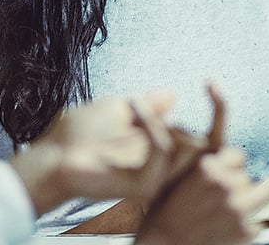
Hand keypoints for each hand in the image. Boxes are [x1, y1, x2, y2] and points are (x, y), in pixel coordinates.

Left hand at [64, 82, 234, 233]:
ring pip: (191, 150)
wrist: (51, 157)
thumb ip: (149, 104)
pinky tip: (134, 108)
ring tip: (139, 102)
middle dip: (217, 115)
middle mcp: (162, 164)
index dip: (217, 109)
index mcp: (159, 147)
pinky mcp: (143, 184)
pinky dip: (152, 124)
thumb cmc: (78, 135)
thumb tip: (173, 93)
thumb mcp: (119, 109)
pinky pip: (162, 151)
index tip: (212, 83)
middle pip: (207, 146)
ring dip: (169, 118)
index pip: (201, 134)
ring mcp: (155, 176)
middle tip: (214, 91)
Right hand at [134, 147, 268, 244]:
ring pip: (267, 192)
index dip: (232, 166)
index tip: (227, 174)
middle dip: (240, 187)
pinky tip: (228, 234)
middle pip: (249, 176)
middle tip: (227, 201)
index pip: (238, 155)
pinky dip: (247, 230)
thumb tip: (208, 153)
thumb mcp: (172, 182)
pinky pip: (259, 224)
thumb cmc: (162, 219)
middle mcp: (225, 184)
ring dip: (256, 200)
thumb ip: (197, 167)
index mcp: (206, 168)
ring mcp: (238, 207)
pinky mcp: (247, 230)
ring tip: (240, 211)